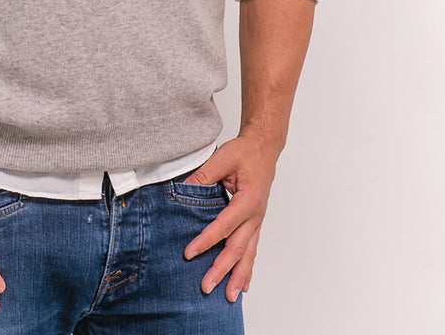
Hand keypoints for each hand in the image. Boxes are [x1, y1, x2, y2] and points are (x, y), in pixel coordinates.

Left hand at [182, 134, 277, 301]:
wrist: (264, 148)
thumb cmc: (245, 152)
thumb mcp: (222, 158)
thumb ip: (202, 175)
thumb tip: (180, 190)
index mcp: (248, 200)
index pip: (224, 225)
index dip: (206, 240)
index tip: (189, 253)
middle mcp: (256, 215)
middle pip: (237, 247)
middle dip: (221, 269)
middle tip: (206, 286)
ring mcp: (257, 221)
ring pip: (247, 254)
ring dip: (237, 275)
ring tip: (228, 297)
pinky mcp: (254, 223)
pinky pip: (251, 249)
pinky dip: (247, 268)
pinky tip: (243, 285)